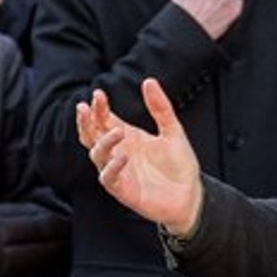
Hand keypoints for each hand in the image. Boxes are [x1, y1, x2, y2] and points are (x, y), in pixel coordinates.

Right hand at [78, 79, 206, 233]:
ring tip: (116, 131)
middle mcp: (118, 153)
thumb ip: (160, 107)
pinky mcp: (123, 190)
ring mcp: (118, 171)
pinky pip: (109, 178)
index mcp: (127, 137)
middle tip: (85, 107)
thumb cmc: (179, 165)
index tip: (98, 94)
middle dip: (86, 122)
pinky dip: (112, 167)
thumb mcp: (172, 131)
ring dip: (103, 142)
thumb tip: (149, 81)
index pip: (104, 119)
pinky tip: (121, 157)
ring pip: (97, 155)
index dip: (99, 107)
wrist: (190, 196)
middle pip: (92, 136)